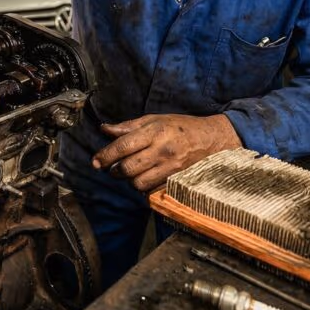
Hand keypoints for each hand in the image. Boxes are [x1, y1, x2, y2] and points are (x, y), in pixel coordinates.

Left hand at [91, 114, 240, 191]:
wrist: (213, 140)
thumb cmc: (181, 127)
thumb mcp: (155, 119)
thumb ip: (128, 126)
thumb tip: (105, 129)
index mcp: (155, 132)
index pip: (123, 146)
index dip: (106, 155)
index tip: (96, 161)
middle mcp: (162, 150)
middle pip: (128, 168)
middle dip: (114, 170)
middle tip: (112, 168)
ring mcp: (171, 168)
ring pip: (138, 183)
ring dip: (129, 180)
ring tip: (130, 172)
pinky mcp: (176, 180)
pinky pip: (151, 190)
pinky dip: (143, 187)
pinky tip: (144, 178)